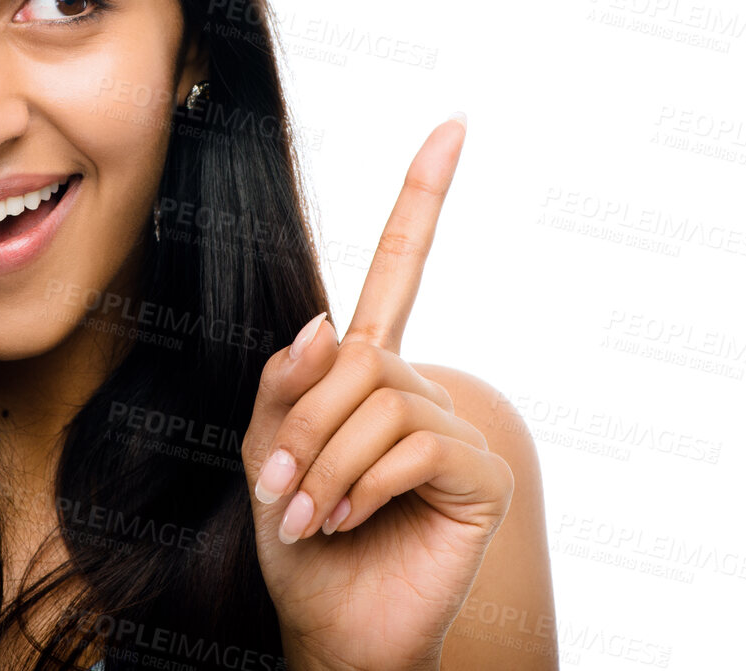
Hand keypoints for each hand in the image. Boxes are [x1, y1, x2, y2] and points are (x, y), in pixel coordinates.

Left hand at [242, 116, 514, 670]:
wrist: (331, 628)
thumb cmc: (296, 542)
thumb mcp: (265, 455)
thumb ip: (285, 385)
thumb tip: (326, 319)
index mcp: (370, 371)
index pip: (402, 269)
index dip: (423, 197)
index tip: (453, 125)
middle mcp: (419, 388)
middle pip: (361, 356)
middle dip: (306, 423)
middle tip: (281, 493)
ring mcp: (455, 428)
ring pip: (383, 398)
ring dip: (328, 461)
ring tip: (310, 515)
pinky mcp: (480, 474)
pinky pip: (417, 441)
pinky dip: (367, 482)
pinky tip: (351, 519)